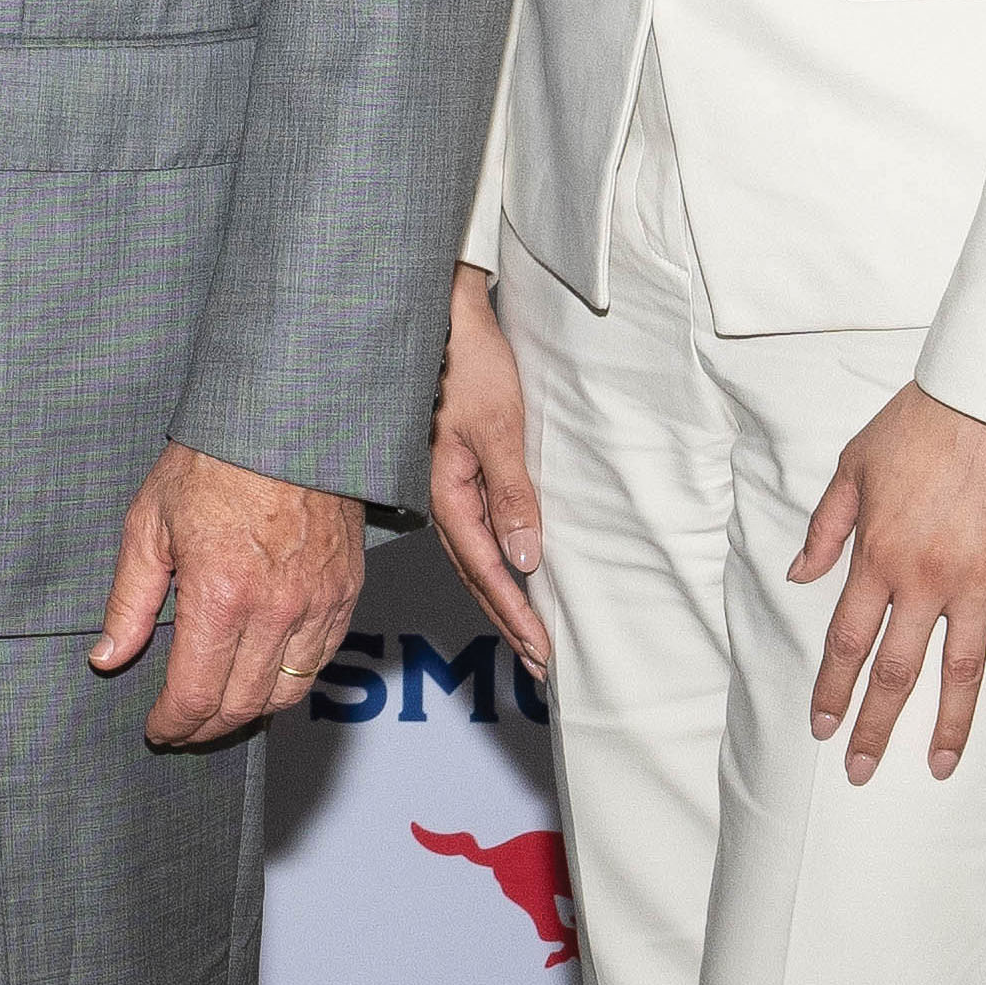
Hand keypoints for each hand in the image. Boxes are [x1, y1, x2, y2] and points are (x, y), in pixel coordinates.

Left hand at [92, 441, 367, 749]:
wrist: (284, 420)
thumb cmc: (211, 463)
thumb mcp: (149, 524)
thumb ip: (129, 601)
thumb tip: (107, 659)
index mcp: (220, 594)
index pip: (196, 693)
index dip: (173, 723)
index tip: (158, 729)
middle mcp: (275, 609)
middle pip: (241, 704)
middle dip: (205, 729)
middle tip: (183, 729)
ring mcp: (317, 604)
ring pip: (285, 694)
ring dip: (248, 715)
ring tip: (219, 713)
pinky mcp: (345, 593)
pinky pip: (320, 662)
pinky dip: (289, 684)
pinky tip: (262, 681)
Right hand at [427, 267, 555, 671]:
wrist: (444, 319)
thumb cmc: (469, 365)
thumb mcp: (497, 428)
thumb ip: (511, 494)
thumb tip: (524, 558)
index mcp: (446, 495)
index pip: (486, 571)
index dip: (515, 614)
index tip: (542, 651)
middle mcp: (442, 499)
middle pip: (477, 575)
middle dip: (509, 622)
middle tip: (542, 665)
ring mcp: (447, 487)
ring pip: (475, 558)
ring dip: (503, 600)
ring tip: (531, 636)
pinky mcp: (458, 472)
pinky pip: (476, 532)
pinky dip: (496, 565)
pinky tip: (512, 574)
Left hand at [789, 380, 985, 782]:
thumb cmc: (921, 423)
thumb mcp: (853, 465)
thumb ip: (827, 526)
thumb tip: (799, 575)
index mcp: (878, 556)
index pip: (847, 641)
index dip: (833, 689)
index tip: (822, 726)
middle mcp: (926, 580)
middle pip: (897, 670)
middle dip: (876, 725)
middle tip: (863, 770)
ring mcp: (980, 581)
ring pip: (963, 670)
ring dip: (951, 725)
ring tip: (939, 765)